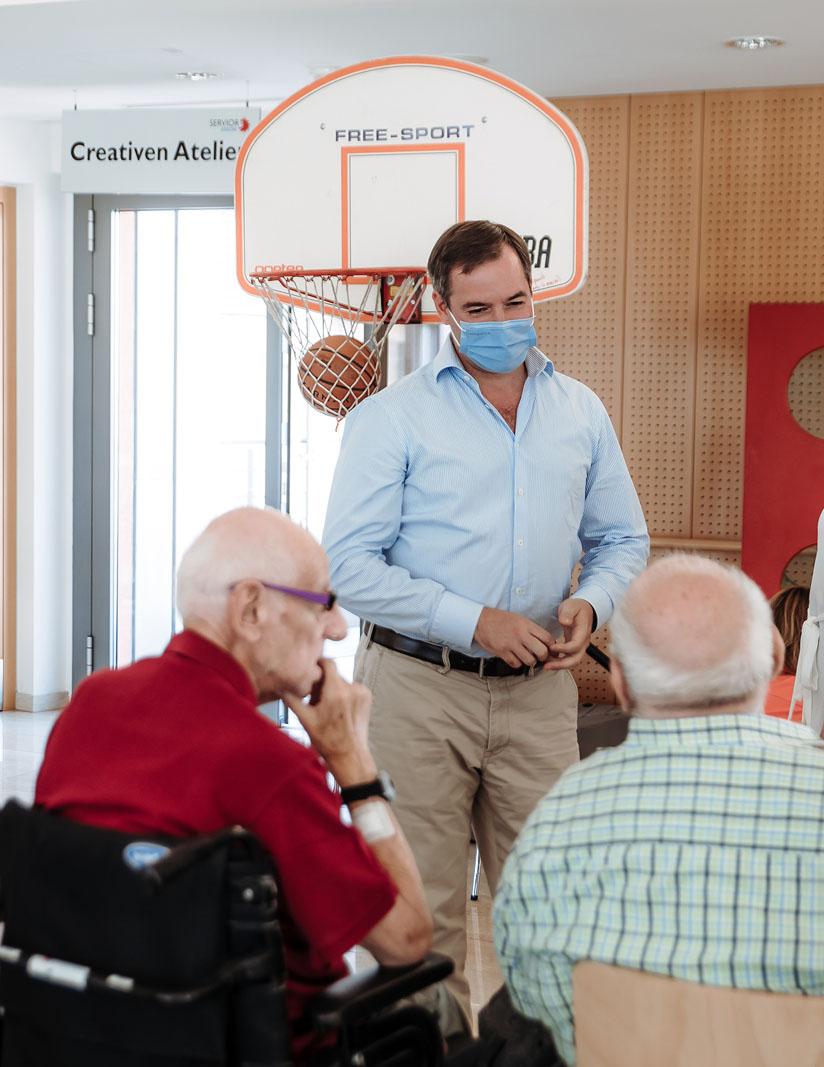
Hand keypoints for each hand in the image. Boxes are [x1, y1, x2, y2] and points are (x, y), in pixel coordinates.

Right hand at [282, 660, 376, 783]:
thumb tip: (279, 687)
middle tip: (315, 700)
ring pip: (342, 682)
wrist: (349, 755)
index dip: (318, 665)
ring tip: (327, 708)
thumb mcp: (305, 720)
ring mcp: (362, 693)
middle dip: (323, 683)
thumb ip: (291, 699)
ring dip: (333, 689)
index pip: (328, 663)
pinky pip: (351, 688)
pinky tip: (338, 710)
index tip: (311, 672)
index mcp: (336, 691)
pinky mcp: (367, 697)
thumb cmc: (328, 741)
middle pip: (333, 674)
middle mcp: (352, 688)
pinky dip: (344, 694)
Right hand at [473, 607, 554, 667]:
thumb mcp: (519, 619)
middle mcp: (521, 634)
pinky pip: (516, 664)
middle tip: (540, 656)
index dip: (552, 646)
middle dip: (543, 657)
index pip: (547, 638)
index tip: (550, 649)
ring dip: (530, 661)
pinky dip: (517, 663)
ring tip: (526, 657)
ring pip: (530, 660)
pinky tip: (515, 658)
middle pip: (542, 652)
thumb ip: (532, 630)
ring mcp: (511, 644)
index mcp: (526, 625)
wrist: (481, 620)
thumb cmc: (501, 619)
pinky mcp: (502, 652)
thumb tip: (545, 641)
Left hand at [543, 598, 593, 670]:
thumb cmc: (577, 608)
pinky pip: (568, 658)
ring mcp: (579, 646)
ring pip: (572, 661)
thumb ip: (567, 613)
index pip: (575, 646)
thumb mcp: (571, 606)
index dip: (563, 649)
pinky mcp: (574, 648)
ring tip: (546, 665)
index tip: (551, 647)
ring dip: (559, 665)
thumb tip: (565, 622)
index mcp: (583, 632)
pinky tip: (548, 661)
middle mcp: (583, 642)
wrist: (584, 609)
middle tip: (547, 666)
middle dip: (561, 665)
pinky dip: (559, 662)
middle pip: (575, 659)